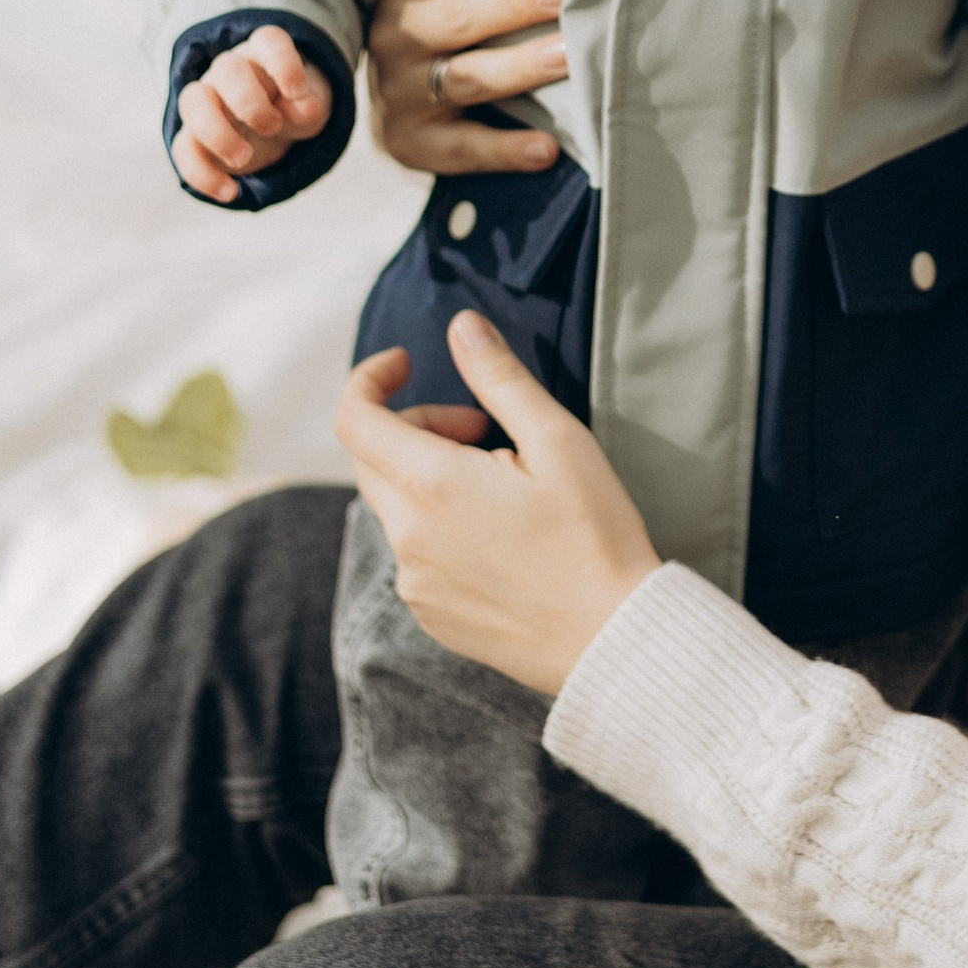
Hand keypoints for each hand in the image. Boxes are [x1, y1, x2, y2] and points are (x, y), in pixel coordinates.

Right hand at [173, 23, 333, 201]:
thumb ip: (309, 107)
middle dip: (249, 102)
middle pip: (226, 68)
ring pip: (192, 101)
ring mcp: (207, 100)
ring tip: (244, 160)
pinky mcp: (194, 136)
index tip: (297, 91)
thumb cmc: (293, 109)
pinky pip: (183, 149)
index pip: (269, 41)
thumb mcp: (311, 109)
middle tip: (273, 128)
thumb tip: (302, 108)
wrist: (273, 129)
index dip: (283, 62)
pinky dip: (202, 174)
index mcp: (265, 56)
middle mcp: (231, 71)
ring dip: (217, 132)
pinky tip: (230, 192)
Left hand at [333, 313, 660, 694]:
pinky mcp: (430, 615)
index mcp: (430, 486)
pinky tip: (501, 537)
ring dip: (429, 478)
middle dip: (416, 425)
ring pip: (395, 507)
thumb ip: (500, 378)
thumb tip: (462, 327)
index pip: (354, 418)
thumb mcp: (558, 442)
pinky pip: (413, 553)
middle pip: (371, 458)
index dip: (370, 378)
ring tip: (502, 486)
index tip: (409, 362)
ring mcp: (414, 583)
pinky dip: (438, 526)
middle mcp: (406, 538)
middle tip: (484, 430)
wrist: (613, 640)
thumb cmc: (595, 537)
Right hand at [367, 0, 568, 177]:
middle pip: (459, 17)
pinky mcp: (415, 143)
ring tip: (569, 54)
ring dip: (520, 66)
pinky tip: (548, 148)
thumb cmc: (440, 23)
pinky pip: (465, 148)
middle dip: (514, 2)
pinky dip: (507, 150)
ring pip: (468, 78)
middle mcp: (397, 39)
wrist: (391, 103)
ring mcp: (403, 94)